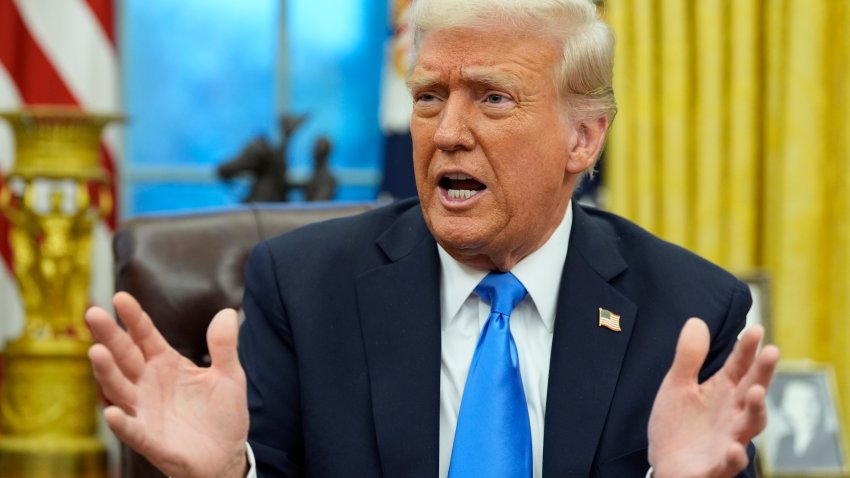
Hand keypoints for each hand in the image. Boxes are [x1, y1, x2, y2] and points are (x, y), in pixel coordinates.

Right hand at [86, 292, 249, 477]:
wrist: (225, 456)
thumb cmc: (222, 414)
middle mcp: (149, 383)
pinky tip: (112, 412)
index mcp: (167, 363)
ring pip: (120, 388)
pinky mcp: (148, 439)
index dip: (135, 318)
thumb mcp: (229, 375)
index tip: (121, 298)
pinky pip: (131, 429)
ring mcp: (145, 410)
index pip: (146, 336)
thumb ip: (224, 345)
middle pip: (125, 356)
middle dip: (109, 336)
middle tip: (94, 313)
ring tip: (96, 352)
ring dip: (107, 372)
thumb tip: (227, 312)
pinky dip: (121, 422)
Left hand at [648, 318, 779, 477]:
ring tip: (757, 392)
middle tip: (772, 351)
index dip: (747, 348)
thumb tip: (696, 321)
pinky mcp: (716, 465)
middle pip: (753, 390)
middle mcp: (732, 414)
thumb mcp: (677, 385)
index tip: (756, 329)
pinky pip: (729, 463)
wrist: (664, 463)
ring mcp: (728, 440)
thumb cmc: (677, 423)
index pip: (739, 366)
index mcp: (723, 392)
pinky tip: (734, 447)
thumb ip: (689, 357)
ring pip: (749, 426)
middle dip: (763, 372)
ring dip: (756, 409)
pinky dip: (734, 456)